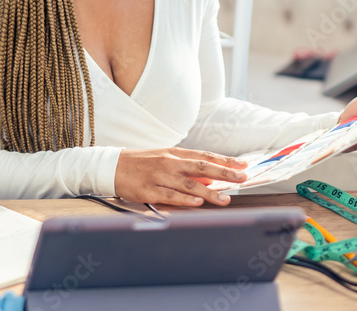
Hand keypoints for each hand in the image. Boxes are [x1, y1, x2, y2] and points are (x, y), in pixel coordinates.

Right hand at [114, 148, 248, 206]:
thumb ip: (187, 168)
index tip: (242, 165)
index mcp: (175, 154)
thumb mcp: (165, 159)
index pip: (205, 156)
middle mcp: (170, 163)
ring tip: (225, 199)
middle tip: (242, 178)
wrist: (113, 167)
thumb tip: (210, 179)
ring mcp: (160, 176)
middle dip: (224, 173)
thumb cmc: (142, 163)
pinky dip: (185, 199)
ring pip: (189, 184)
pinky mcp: (150, 190)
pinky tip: (197, 202)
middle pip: (201, 167)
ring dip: (209, 192)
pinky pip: (170, 195)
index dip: (225, 161)